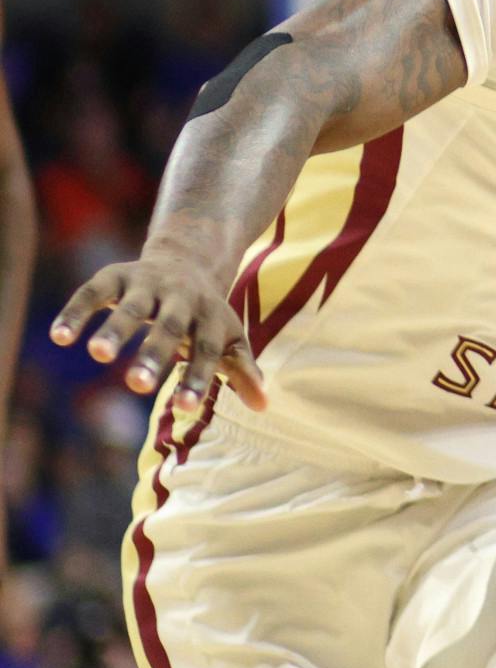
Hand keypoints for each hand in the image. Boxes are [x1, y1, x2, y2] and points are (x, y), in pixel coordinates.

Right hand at [49, 253, 265, 414]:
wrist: (188, 259)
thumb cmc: (206, 315)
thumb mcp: (229, 337)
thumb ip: (242, 369)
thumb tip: (263, 405)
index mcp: (210, 317)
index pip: (206, 351)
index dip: (198, 378)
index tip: (187, 409)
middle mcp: (180, 299)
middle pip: (169, 327)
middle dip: (154, 355)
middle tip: (138, 384)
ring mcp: (147, 285)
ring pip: (131, 308)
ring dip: (115, 330)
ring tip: (98, 354)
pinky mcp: (116, 275)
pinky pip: (93, 293)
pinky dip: (76, 312)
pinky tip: (59, 337)